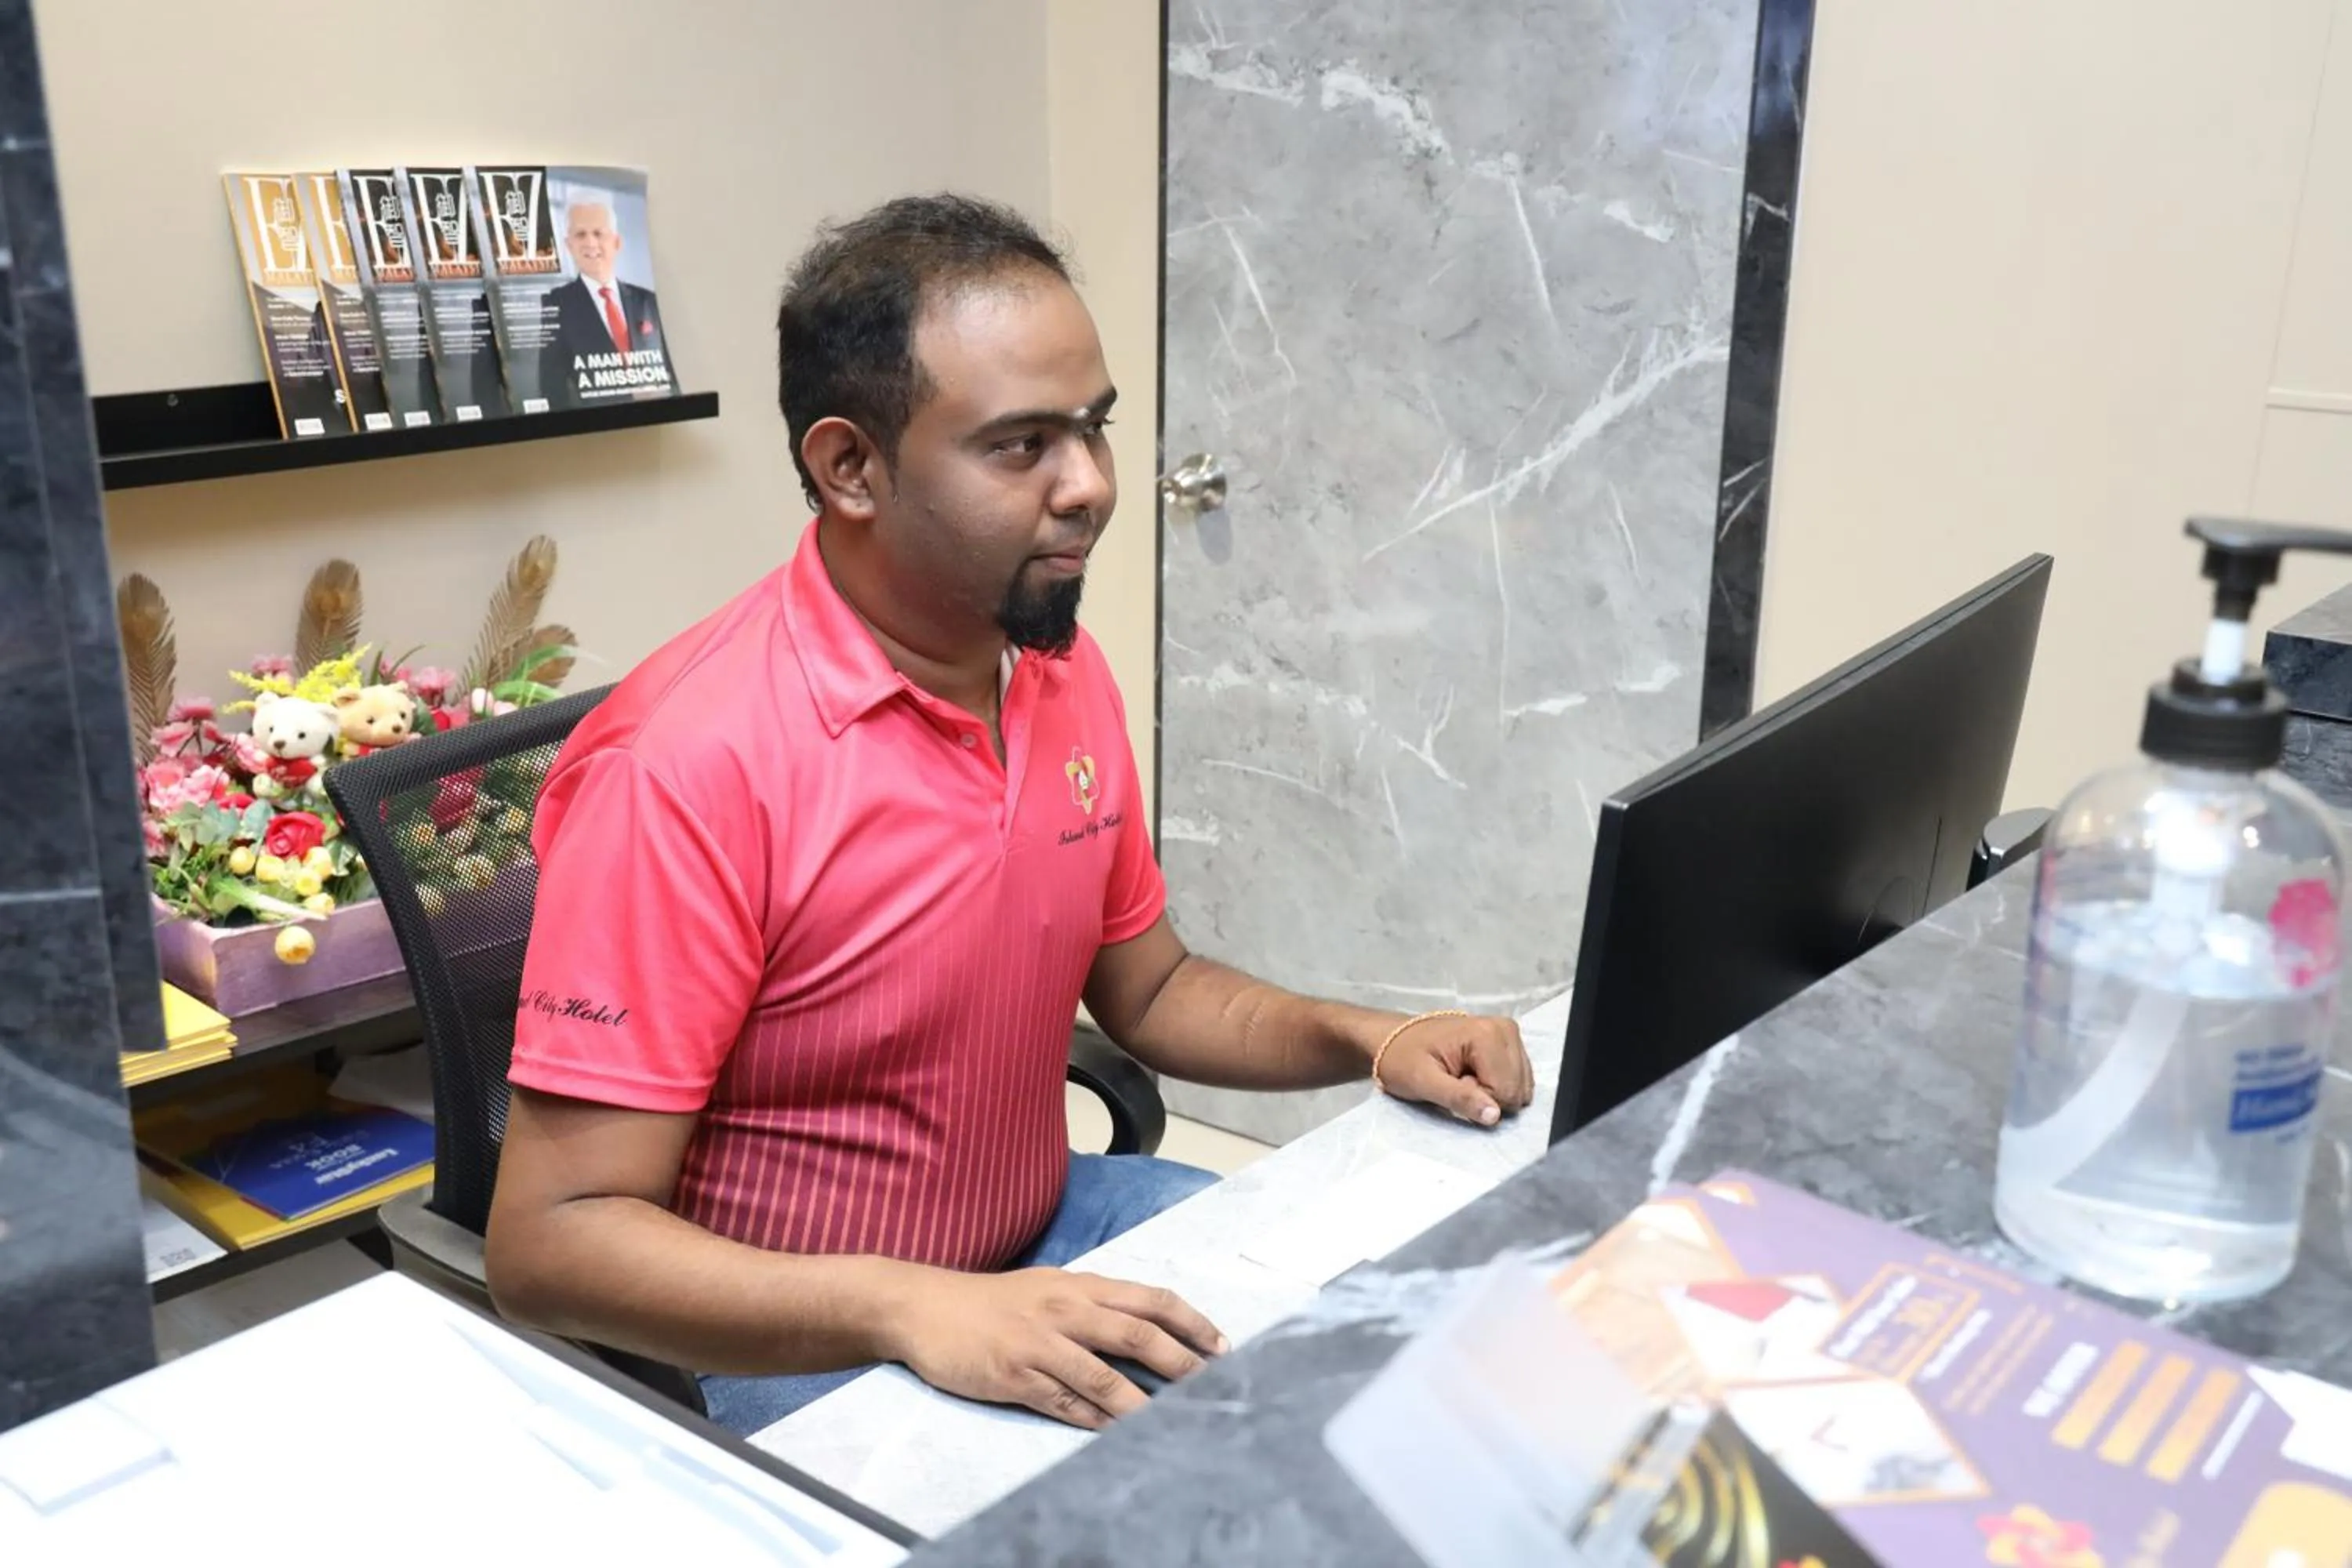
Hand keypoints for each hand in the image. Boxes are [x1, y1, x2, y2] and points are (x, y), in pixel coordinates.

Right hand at [887, 1267, 1227, 1429]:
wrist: (924, 1307)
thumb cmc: (994, 1302)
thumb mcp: (1049, 1288)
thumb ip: (1094, 1306)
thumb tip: (1146, 1332)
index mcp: (1080, 1285)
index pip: (1150, 1299)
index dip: (1191, 1322)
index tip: (1222, 1346)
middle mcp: (1065, 1309)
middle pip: (1137, 1335)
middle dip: (1181, 1363)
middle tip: (1213, 1386)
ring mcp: (1038, 1343)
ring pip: (1103, 1376)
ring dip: (1142, 1403)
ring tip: (1174, 1423)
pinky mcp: (1013, 1375)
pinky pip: (1062, 1401)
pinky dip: (1092, 1419)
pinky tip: (1115, 1433)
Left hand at [1373, 1013, 1533, 1125]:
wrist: (1392, 1040)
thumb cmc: (1402, 1059)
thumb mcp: (1423, 1082)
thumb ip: (1459, 1098)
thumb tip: (1495, 1115)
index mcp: (1486, 1034)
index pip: (1505, 1091)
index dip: (1478, 1099)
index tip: (1452, 1084)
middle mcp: (1505, 1029)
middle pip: (1517, 1090)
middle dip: (1487, 1096)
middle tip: (1456, 1082)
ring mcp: (1509, 1034)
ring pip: (1520, 1088)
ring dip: (1491, 1093)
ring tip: (1462, 1078)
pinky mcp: (1508, 1043)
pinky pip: (1517, 1080)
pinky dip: (1496, 1086)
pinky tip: (1472, 1075)